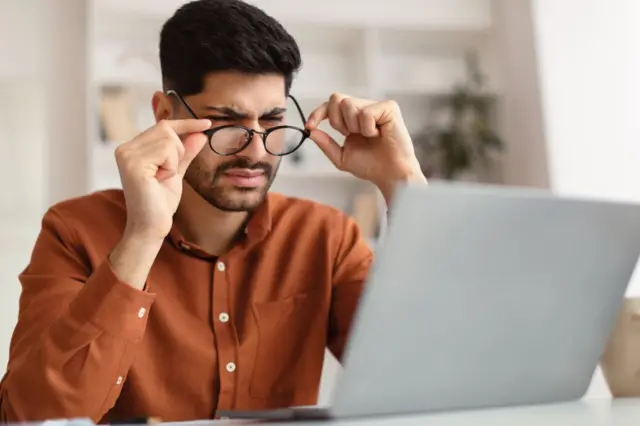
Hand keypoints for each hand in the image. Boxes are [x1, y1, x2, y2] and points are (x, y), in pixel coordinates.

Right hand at [114, 118, 211, 240]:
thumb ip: (186, 152)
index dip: (186, 123)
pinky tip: (159, 181)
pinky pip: (166, 151)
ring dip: (174, 162)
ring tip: (161, 179)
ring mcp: (126, 155)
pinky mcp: (133, 164)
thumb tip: (200, 133)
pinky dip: (170, 167)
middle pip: (166, 129)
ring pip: (168, 140)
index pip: (162, 126)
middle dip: (178, 151)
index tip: (207, 123)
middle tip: (168, 173)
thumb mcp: (176, 172)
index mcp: (131, 148)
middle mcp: (125, 148)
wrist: (151, 227)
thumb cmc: (160, 202)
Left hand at [305, 93, 425, 198]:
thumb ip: (326, 144)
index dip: (318, 113)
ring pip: (349, 104)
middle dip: (337, 121)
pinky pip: (366, 112)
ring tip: (368, 136)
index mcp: (352, 118)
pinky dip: (368, 128)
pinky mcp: (389, 108)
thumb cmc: (370, 166)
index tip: (309, 126)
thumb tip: (310, 131)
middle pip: (336, 98)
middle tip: (349, 135)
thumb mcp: (341, 157)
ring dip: (353, 126)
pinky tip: (379, 135)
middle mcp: (364, 108)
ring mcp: (377, 106)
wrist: (391, 175)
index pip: (330, 105)